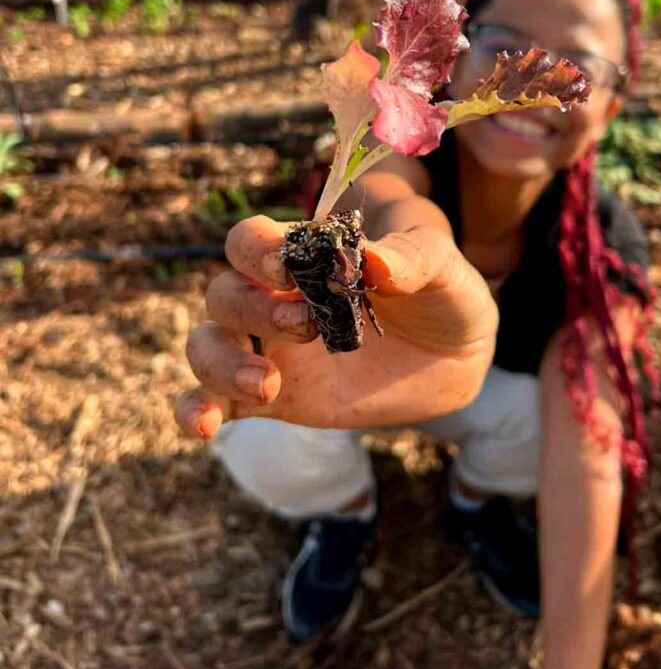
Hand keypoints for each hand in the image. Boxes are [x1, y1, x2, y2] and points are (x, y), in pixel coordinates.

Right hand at [174, 215, 497, 437]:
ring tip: (265, 384)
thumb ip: (410, 258)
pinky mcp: (274, 397)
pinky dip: (195, 410)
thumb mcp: (440, 267)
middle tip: (305, 326)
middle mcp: (275, 298)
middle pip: (224, 295)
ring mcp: (269, 349)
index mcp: (305, 256)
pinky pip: (216, 401)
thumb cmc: (442, 290)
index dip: (255, 251)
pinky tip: (202, 427)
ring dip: (219, 362)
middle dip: (253, 310)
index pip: (251, 242)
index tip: (284, 270)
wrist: (458, 352)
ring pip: (208, 346)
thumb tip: (376, 263)